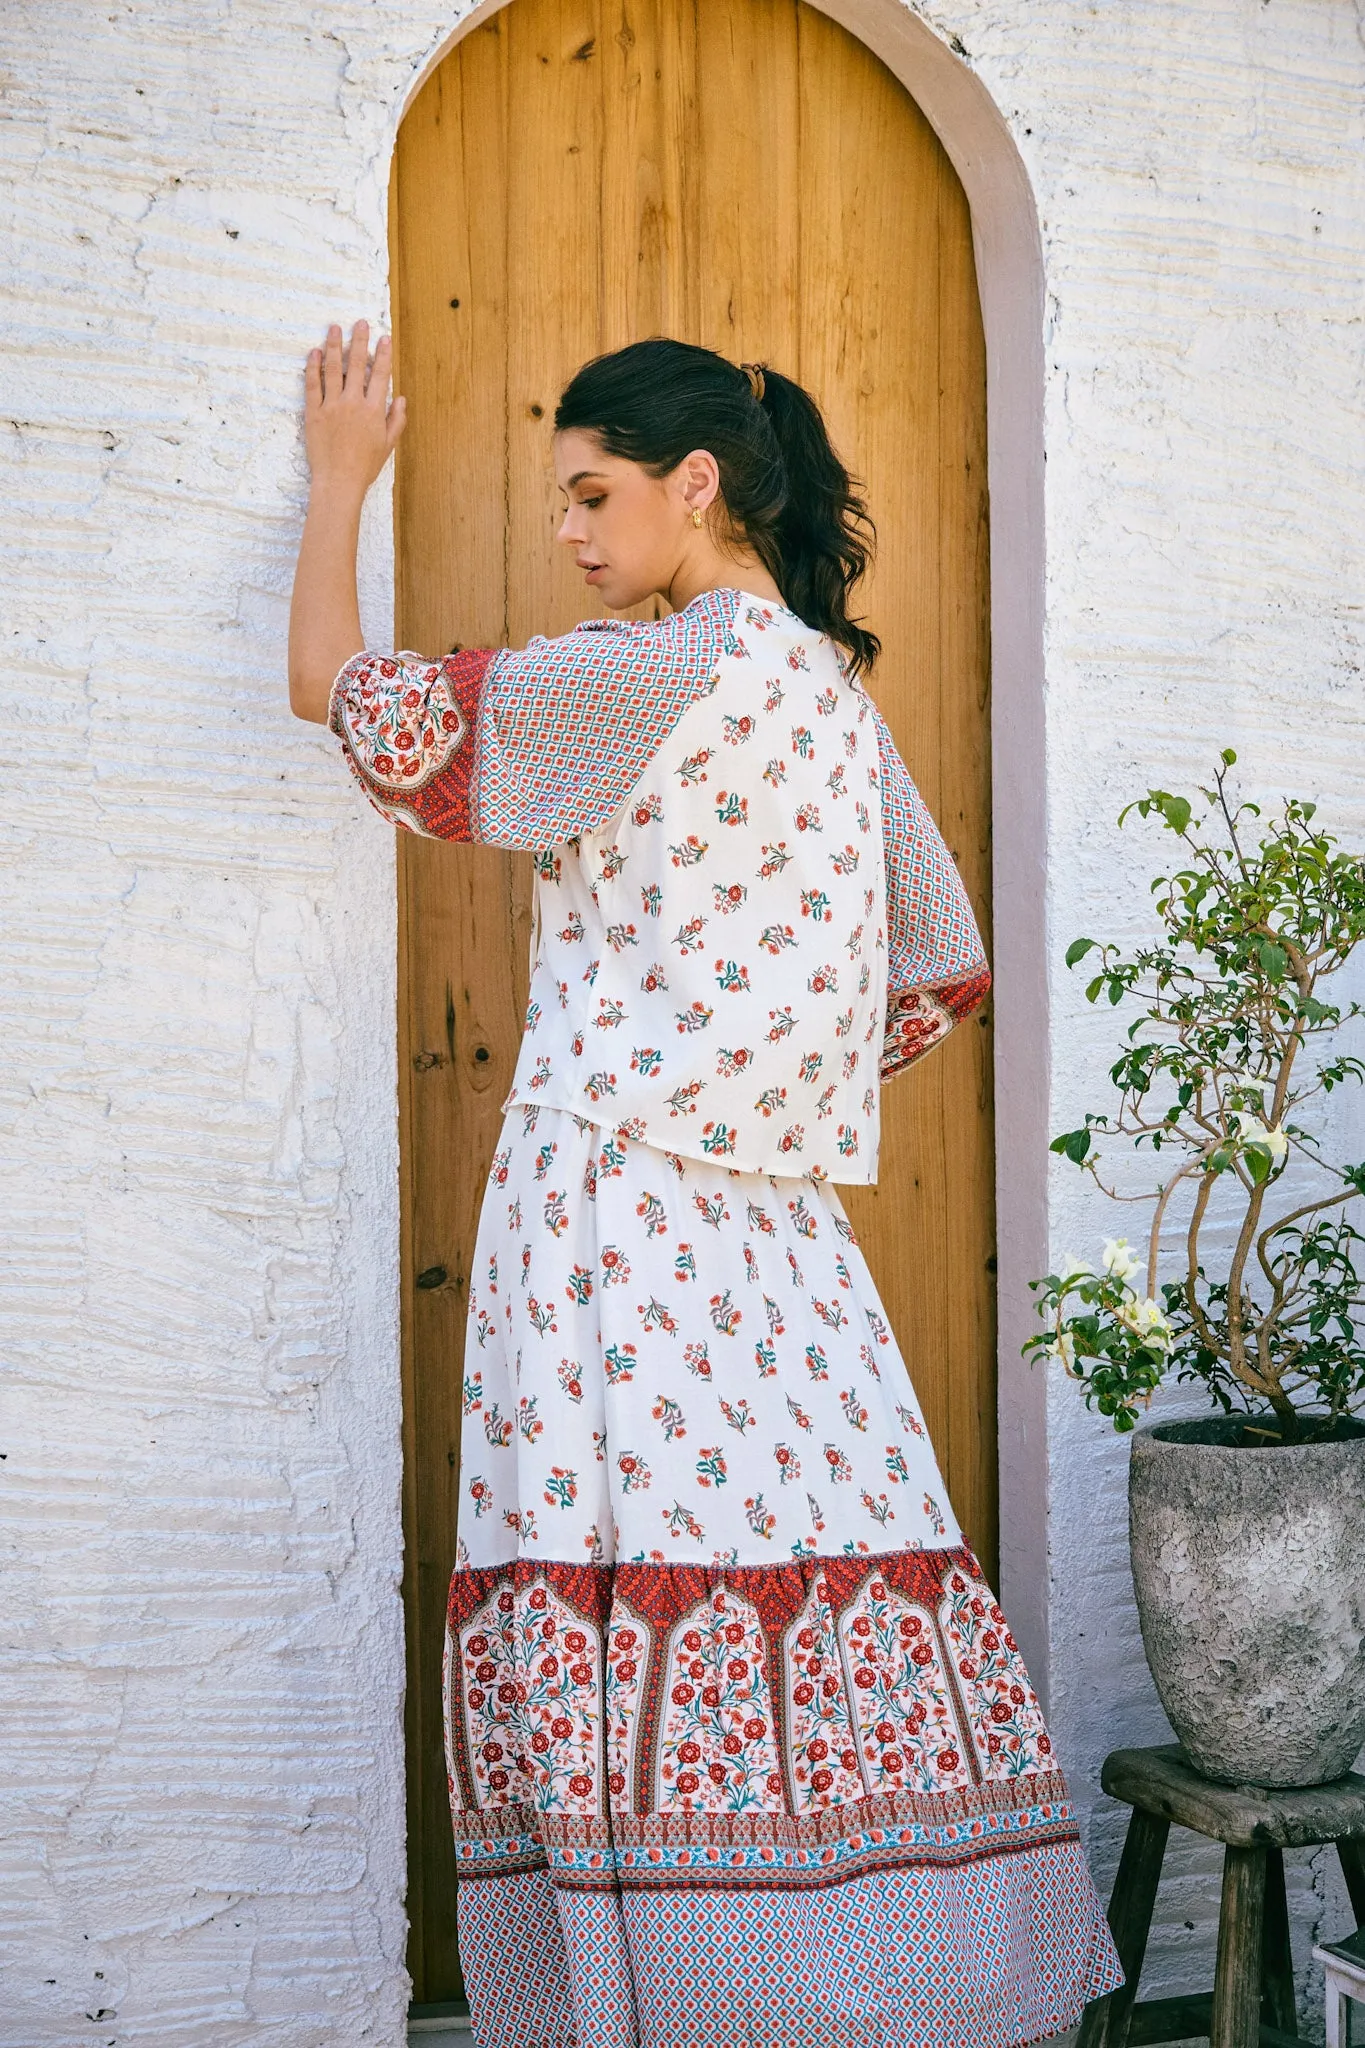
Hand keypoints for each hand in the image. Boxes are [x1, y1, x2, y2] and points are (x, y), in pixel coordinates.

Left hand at [304, 320, 406, 497]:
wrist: (338, 482)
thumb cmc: (365, 467)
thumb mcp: (388, 445)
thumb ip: (396, 420)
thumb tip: (401, 398)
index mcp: (373, 410)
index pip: (380, 375)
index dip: (382, 354)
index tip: (384, 337)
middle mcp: (353, 403)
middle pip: (356, 364)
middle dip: (359, 340)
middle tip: (359, 322)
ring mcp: (331, 406)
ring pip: (333, 369)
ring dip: (334, 346)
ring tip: (334, 328)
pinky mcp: (313, 413)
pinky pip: (312, 384)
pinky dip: (313, 367)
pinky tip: (314, 352)